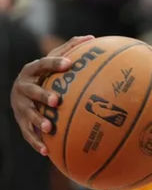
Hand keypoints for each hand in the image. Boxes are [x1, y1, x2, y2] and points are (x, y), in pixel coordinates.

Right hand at [10, 35, 94, 154]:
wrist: (21, 92)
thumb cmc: (46, 74)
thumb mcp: (54, 61)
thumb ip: (70, 48)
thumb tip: (92, 37)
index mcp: (32, 71)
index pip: (42, 64)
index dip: (54, 63)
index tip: (69, 63)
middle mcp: (23, 87)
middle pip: (31, 91)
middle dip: (43, 95)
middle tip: (57, 101)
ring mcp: (20, 105)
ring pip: (27, 113)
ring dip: (37, 120)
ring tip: (49, 128)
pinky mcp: (21, 121)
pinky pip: (28, 133)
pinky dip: (36, 142)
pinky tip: (46, 152)